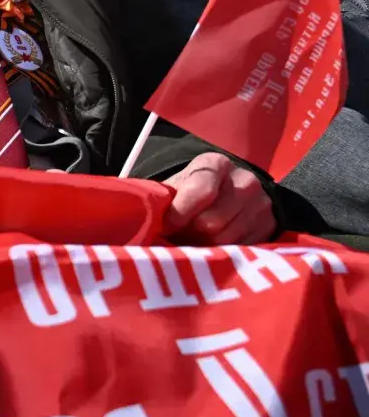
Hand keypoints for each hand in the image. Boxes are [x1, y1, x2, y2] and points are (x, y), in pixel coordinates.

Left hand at [160, 153, 274, 245]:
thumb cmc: (189, 193)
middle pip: (211, 222)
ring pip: (225, 240)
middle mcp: (244, 180)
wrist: (227, 194)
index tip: (166, 225)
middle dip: (190, 234)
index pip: (200, 191)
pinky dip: (223, 252)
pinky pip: (241, 249)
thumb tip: (146, 223)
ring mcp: (262, 204)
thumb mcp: (174, 188)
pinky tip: (213, 246)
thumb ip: (162, 200)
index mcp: (214, 164)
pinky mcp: (270, 226)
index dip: (179, 214)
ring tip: (194, 240)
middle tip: (180, 235)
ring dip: (204, 246)